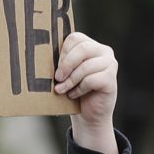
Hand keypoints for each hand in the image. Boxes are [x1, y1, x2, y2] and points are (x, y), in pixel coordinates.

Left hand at [55, 32, 117, 153]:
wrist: (90, 115)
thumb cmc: (75, 91)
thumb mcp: (67, 73)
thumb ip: (62, 62)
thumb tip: (42, 55)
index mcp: (91, 45)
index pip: (75, 38)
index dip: (62, 52)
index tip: (55, 67)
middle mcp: (104, 51)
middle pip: (82, 49)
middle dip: (66, 64)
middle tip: (57, 78)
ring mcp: (110, 64)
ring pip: (85, 66)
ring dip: (70, 80)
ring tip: (61, 90)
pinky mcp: (111, 79)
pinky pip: (91, 80)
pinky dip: (79, 89)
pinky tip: (74, 95)